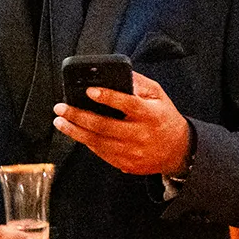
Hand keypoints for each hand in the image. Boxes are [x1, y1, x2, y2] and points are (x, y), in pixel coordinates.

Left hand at [54, 71, 191, 175]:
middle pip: (104, 126)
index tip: (90, 91)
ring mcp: (132, 152)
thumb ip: (139, 84)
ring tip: (60, 121)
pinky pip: (101, 153)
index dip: (108, 97)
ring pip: (97, 142)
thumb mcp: (159, 96)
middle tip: (61, 107)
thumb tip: (116, 74)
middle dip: (78, 115)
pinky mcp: (126, 164)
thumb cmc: (164, 118)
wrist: (178, 151)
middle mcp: (140, 135)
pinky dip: (86, 142)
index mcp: (150, 115)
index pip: (128, 104)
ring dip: (75, 131)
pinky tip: (76, 132)